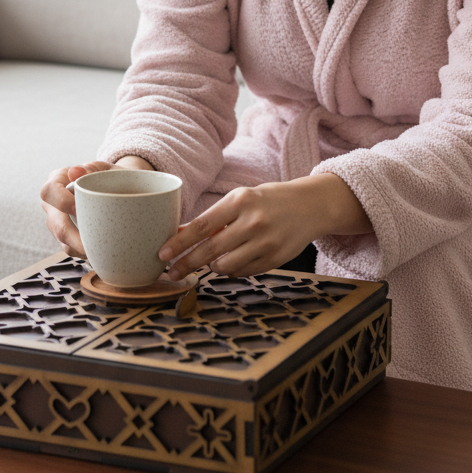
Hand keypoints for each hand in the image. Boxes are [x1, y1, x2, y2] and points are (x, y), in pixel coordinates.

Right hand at [40, 156, 153, 256]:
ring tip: (102, 251)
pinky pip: (72, 249)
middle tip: (93, 245)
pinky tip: (101, 252)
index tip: (79, 209)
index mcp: (57, 181)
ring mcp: (58, 222)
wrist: (116, 188)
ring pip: (63, 241)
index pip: (49, 191)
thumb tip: (75, 171)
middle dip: (73, 237)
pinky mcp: (66, 237)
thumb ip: (92, 168)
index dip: (62, 202)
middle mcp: (53, 204)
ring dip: (82, 249)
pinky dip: (86, 252)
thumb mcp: (104, 168)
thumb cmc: (108, 176)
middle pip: (55, 224)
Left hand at [158, 172, 371, 279]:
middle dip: (187, 264)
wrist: (309, 206)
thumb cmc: (266, 201)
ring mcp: (266, 243)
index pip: (201, 227)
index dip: (179, 244)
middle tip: (171, 273)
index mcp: (240, 201)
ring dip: (212, 267)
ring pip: (226, 266)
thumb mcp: (240, 200)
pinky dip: (232, 270)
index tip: (162, 255)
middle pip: (210, 250)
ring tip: (211, 261)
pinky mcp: (275, 259)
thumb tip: (179, 233)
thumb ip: (213, 218)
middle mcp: (253, 222)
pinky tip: (232, 262)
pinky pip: (243, 272)